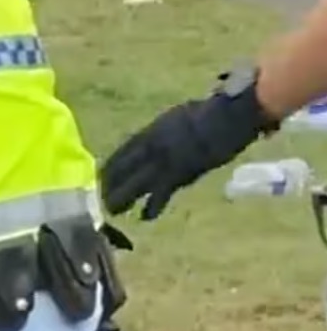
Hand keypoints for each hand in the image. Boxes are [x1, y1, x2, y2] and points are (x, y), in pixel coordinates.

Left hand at [101, 78, 276, 220]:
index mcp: (151, 131)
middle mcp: (152, 146)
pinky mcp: (180, 174)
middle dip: (110, 185)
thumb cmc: (209, 113)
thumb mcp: (175, 118)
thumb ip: (161, 132)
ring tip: (113, 211)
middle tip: (101, 199)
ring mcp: (164, 161)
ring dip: (123, 198)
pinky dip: (153, 207)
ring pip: (135, 183)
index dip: (110, 167)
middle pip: (123, 169)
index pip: (122, 152)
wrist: (229, 116)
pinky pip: (161, 194)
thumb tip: (152, 143)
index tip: (101, 177)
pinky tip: (145, 217)